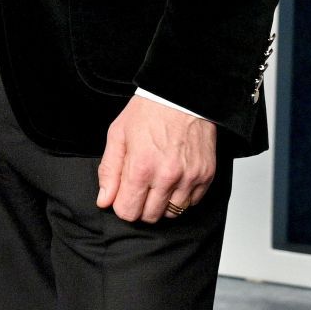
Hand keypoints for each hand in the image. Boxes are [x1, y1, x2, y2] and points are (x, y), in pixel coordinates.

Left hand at [96, 96, 216, 222]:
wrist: (181, 95)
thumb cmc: (149, 111)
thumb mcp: (118, 135)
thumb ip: (109, 171)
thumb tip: (104, 201)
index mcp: (141, 167)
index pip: (128, 212)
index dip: (122, 204)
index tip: (124, 193)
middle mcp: (167, 176)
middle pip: (149, 216)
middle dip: (141, 205)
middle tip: (141, 185)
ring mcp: (189, 177)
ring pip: (172, 213)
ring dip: (162, 203)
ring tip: (158, 180)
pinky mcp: (206, 175)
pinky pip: (191, 203)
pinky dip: (181, 196)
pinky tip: (175, 178)